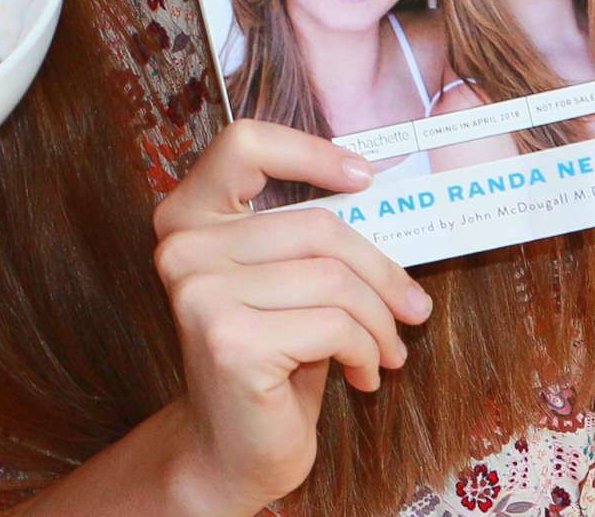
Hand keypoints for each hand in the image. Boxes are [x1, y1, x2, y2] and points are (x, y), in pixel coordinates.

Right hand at [151, 121, 431, 511]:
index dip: (309, 151)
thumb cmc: (269, 358)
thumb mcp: (282, 282)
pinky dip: (366, 352)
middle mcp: (182, 248)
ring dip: (379, 322)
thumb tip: (385, 201)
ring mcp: (200, 293)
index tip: (364, 177)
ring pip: (334, 280)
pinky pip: (336, 326)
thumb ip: (306, 237)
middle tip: (412, 308)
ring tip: (386, 351)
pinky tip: (361, 376)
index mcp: (187, 217)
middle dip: (381, 272)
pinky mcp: (231, 341)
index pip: (244, 145)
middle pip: (317, 226)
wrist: (230, 449)